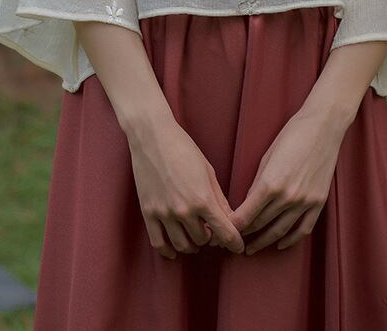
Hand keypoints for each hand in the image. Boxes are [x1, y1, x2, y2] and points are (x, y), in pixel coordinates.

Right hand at [128, 114, 244, 259]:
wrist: (153, 136)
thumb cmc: (183, 149)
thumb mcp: (208, 171)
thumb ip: (219, 199)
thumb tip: (230, 220)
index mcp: (203, 199)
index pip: (225, 233)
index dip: (234, 243)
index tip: (237, 247)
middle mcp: (184, 211)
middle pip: (203, 240)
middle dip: (211, 238)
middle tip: (212, 231)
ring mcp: (164, 213)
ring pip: (182, 245)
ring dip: (192, 244)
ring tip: (195, 236)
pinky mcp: (148, 213)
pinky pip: (159, 243)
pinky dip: (168, 251)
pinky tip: (174, 249)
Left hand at [229, 108, 344, 254]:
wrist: (323, 127)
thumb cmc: (292, 135)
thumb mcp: (267, 157)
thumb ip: (257, 184)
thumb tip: (249, 203)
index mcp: (270, 183)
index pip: (246, 215)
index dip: (233, 227)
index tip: (225, 231)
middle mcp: (287, 197)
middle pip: (260, 224)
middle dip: (245, 234)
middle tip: (233, 240)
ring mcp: (304, 202)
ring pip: (280, 231)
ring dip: (264, 242)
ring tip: (252, 248)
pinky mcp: (318, 203)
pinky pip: (303, 229)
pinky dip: (291, 240)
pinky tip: (280, 244)